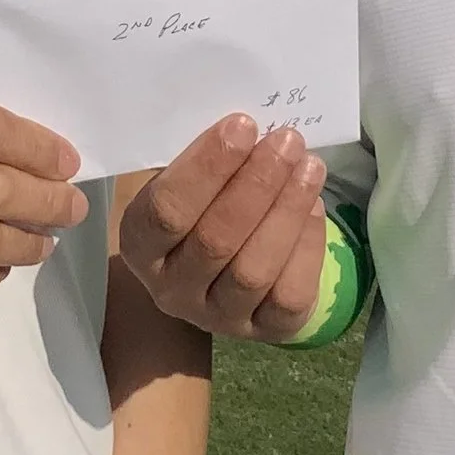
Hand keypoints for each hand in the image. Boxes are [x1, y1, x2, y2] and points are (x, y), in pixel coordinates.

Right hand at [118, 114, 327, 341]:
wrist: (212, 273)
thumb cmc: (195, 206)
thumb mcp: (177, 179)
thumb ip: (198, 157)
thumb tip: (242, 123)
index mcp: (139, 245)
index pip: (166, 211)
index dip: (206, 168)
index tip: (243, 125)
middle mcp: (171, 290)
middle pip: (214, 241)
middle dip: (256, 184)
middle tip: (286, 141)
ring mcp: (217, 317)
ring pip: (253, 272)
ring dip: (286, 212)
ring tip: (309, 167)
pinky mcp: (263, 332)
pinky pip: (288, 297)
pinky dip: (307, 247)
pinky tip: (314, 205)